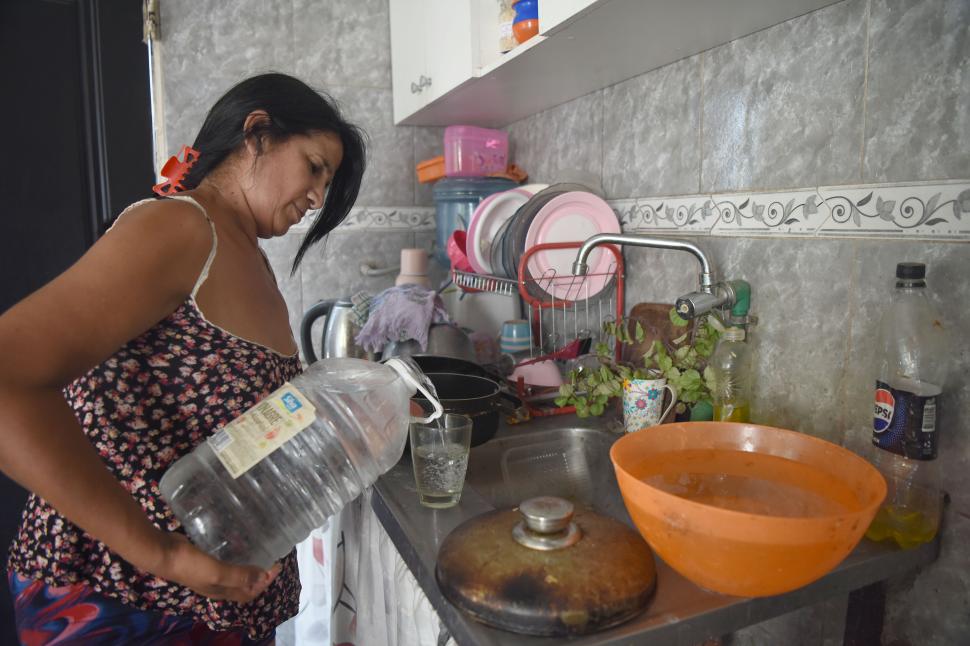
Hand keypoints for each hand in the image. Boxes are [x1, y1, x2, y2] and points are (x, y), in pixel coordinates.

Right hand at [151, 532, 280, 602]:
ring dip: (248, 564)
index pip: (249, 593)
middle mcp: (217, 585)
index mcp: (222, 591)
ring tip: (260, 548)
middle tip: (272, 556)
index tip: (277, 565)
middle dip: (260, 574)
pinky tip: (239, 541)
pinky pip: (226, 559)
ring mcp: (210, 572)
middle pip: (243, 584)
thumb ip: (239, 576)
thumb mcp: (217, 573)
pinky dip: (236, 554)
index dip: (265, 583)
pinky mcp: (205, 559)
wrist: (164, 553)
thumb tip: (264, 577)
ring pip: (235, 571)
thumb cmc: (191, 565)